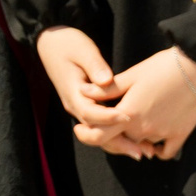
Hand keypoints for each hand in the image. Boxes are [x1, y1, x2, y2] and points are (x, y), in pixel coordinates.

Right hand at [35, 28, 143, 155]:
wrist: (50, 44)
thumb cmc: (67, 43)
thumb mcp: (82, 49)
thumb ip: (94, 65)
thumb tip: (106, 81)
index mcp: (73, 92)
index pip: (90, 112)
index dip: (109, 117)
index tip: (129, 116)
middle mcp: (75, 105)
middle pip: (96, 131)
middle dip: (119, 142)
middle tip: (142, 152)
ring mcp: (80, 108)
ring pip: (99, 133)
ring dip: (121, 144)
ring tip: (146, 152)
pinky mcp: (87, 107)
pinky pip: (101, 126)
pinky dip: (118, 135)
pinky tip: (137, 140)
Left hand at [85, 45, 195, 161]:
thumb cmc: (162, 67)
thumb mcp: (131, 75)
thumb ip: (106, 89)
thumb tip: (81, 92)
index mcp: (128, 114)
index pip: (99, 136)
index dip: (86, 134)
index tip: (80, 129)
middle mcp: (144, 129)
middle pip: (121, 141)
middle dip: (112, 133)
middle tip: (109, 121)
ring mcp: (163, 135)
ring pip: (141, 145)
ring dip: (134, 138)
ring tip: (132, 121)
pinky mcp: (180, 135)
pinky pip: (164, 152)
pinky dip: (157, 148)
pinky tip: (153, 139)